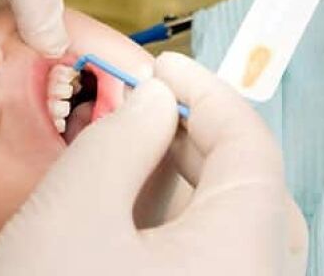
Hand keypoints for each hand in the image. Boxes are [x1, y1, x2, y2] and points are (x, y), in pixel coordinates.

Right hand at [0, 53, 307, 274]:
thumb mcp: (71, 218)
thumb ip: (121, 142)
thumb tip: (154, 99)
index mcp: (245, 253)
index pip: (252, 148)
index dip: (210, 94)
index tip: (165, 66)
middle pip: (249, 186)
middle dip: (197, 136)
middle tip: (146, 107)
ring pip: (231, 225)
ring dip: (187, 178)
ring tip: (133, 151)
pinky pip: (212, 259)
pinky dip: (179, 223)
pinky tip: (132, 208)